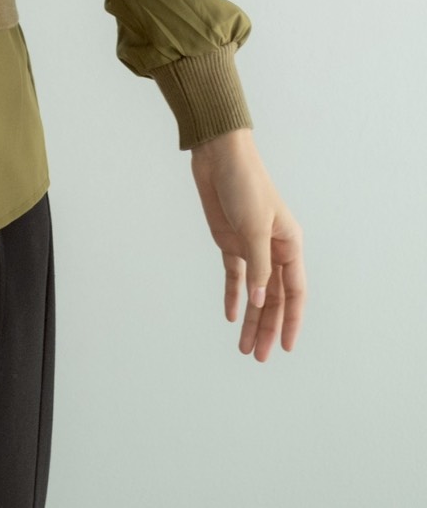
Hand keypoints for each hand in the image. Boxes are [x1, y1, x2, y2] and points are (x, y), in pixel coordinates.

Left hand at [189, 128, 305, 360]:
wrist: (219, 157)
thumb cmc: (245, 184)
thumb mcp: (254, 226)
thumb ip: (258, 266)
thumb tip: (258, 301)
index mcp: (289, 244)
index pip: (294, 292)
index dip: (291, 320)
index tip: (286, 346)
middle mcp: (273, 249)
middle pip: (272, 297)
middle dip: (267, 327)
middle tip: (259, 356)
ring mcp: (251, 247)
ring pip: (254, 291)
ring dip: (250, 318)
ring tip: (244, 347)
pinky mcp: (230, 241)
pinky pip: (234, 275)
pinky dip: (233, 295)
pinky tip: (230, 316)